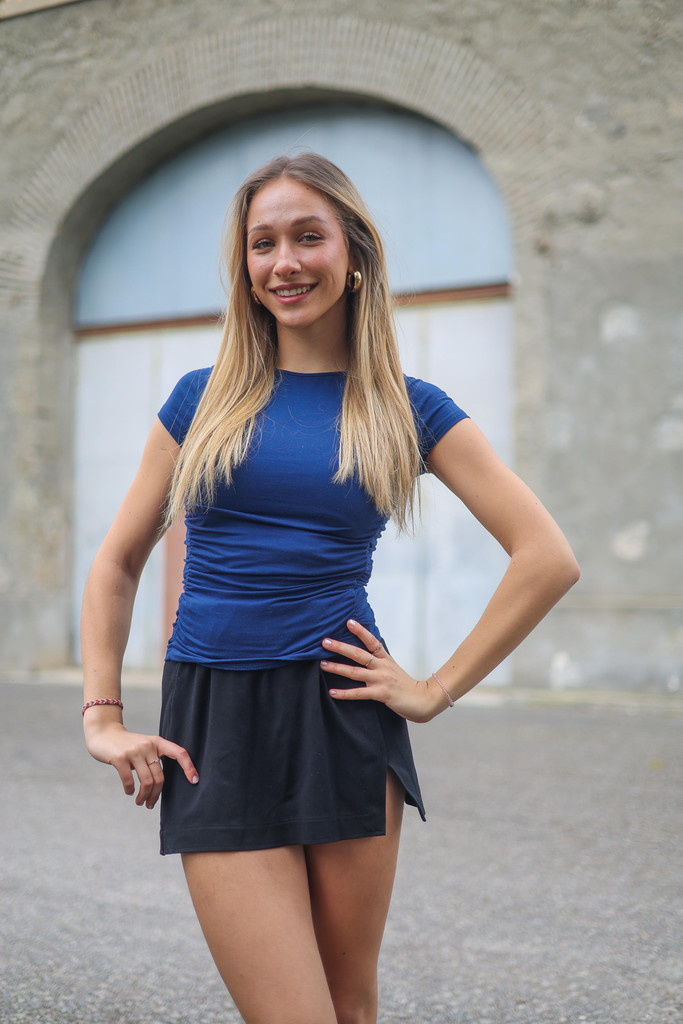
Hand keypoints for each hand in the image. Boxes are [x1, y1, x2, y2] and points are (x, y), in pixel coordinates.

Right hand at [85, 721, 198, 808]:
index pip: (179, 753)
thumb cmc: (126, 744)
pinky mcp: (120, 758)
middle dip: (156, 795)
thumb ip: (154, 758)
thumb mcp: (144, 745)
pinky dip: (130, 791)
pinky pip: (129, 781)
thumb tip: (161, 784)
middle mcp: (148, 746)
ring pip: (147, 782)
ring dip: (144, 797)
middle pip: (160, 777)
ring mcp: (134, 751)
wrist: (103, 733)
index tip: (195, 781)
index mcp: (157, 742)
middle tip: (150, 804)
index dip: (189, 767)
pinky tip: (129, 792)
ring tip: (140, 802)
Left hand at [321, 620, 450, 722]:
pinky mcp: (380, 694)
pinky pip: (359, 693)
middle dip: (341, 646)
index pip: (372, 641)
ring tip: (323, 664)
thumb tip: (364, 651)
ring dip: (337, 667)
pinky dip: (345, 693)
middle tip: (325, 641)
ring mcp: (381, 680)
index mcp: (385, 659)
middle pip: (359, 653)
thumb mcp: (392, 668)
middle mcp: (382, 667)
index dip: (360, 631)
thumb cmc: (405, 685)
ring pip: (355, 672)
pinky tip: (333, 692)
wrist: (422, 700)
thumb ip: (379, 660)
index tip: (348, 621)